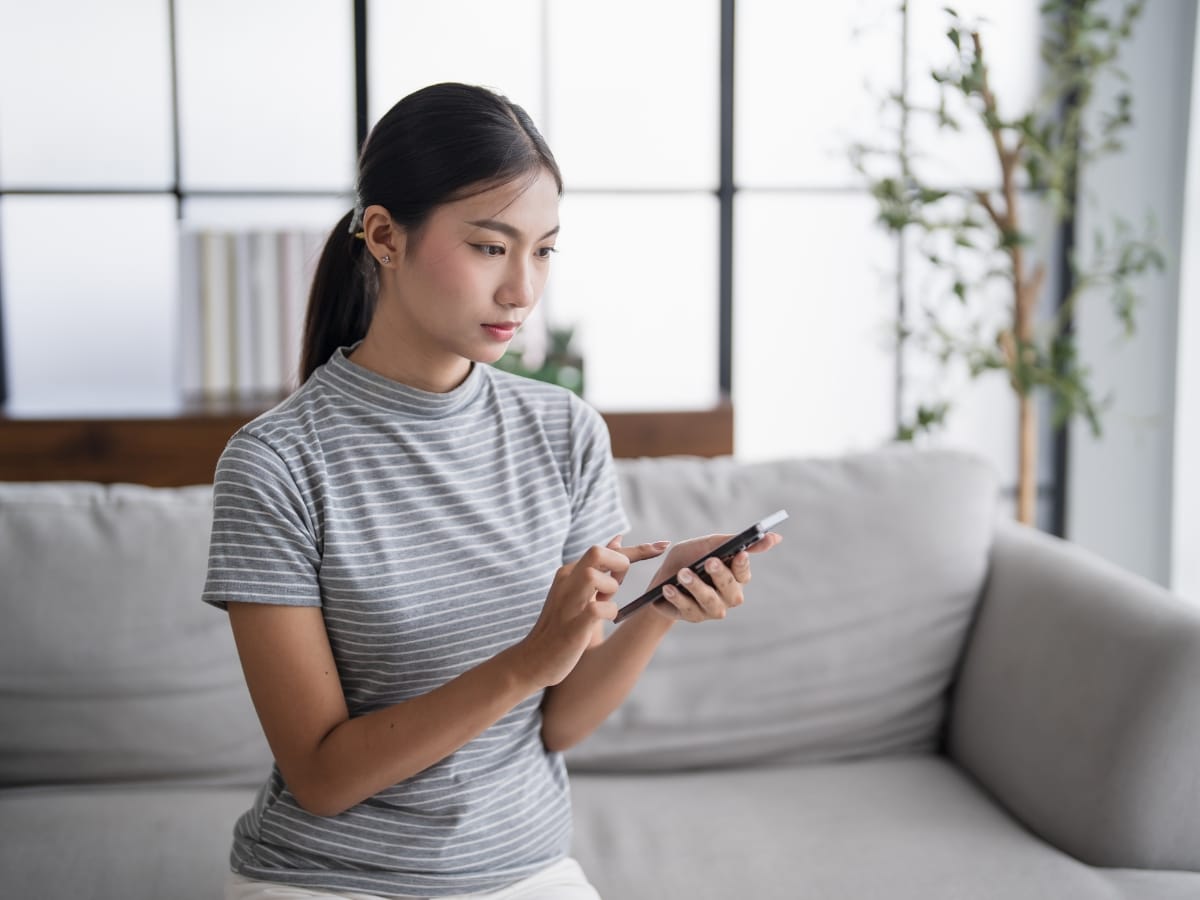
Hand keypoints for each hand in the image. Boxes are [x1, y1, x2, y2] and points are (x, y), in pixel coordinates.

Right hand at [515, 538, 668, 687]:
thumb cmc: (562, 626)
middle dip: (620, 564)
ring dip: (610, 589)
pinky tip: (601, 621)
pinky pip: (598, 609)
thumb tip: (618, 540)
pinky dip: (608, 613)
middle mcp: (567, 581)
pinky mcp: (572, 624)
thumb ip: (601, 569)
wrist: (534, 660)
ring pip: (595, 575)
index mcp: (570, 572)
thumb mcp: (582, 592)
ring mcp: (568, 601)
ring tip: (603, 604)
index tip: (663, 546)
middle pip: (597, 552)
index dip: (638, 549)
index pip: (605, 550)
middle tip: (618, 586)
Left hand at [647, 531, 781, 622]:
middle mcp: (728, 595)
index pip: (744, 573)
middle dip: (721, 576)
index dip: (742, 565)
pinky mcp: (693, 616)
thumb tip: (776, 537)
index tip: (739, 554)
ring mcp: (712, 608)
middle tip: (709, 561)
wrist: (661, 577)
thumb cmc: (689, 558)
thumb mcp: (708, 545)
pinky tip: (669, 588)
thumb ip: (734, 541)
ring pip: (710, 601)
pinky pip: (688, 609)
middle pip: (731, 590)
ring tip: (682, 574)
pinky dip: (678, 597)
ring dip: (696, 586)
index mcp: (735, 576)